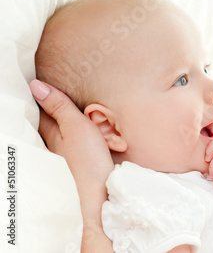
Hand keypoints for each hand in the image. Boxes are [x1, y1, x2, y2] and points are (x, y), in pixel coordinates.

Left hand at [29, 79, 114, 251]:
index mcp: (51, 131)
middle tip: (96, 117)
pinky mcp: (89, 158)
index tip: (64, 91)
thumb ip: (59, 105)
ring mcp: (74, 150)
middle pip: (67, 116)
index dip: (52, 96)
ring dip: (97, 125)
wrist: (105, 193)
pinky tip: (112, 142)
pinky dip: (104, 137)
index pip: (44, 107)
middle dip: (83, 112)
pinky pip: (95, 139)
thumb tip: (35, 85)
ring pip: (83, 127)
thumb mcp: (76, 126)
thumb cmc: (88, 161)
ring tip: (108, 133)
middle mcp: (58, 141)